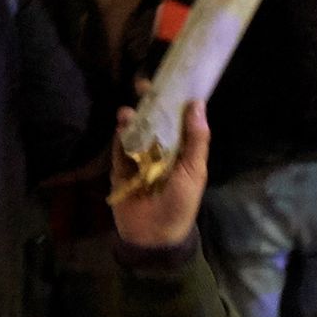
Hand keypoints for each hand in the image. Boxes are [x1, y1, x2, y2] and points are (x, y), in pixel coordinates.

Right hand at [110, 99, 208, 248]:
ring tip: (128, 113)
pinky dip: (119, 138)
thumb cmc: (180, 204)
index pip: (177, 120)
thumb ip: (196, 140)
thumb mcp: (194, 171)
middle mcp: (160, 151)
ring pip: (134, 132)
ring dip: (132, 120)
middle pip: (153, 121)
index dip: (173, 101)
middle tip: (143, 86)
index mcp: (181, 150)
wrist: (154, 236)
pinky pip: (118, 149)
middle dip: (149, 104)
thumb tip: (198, 105)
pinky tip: (121, 128)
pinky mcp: (119, 169)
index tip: (170, 80)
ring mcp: (138, 159)